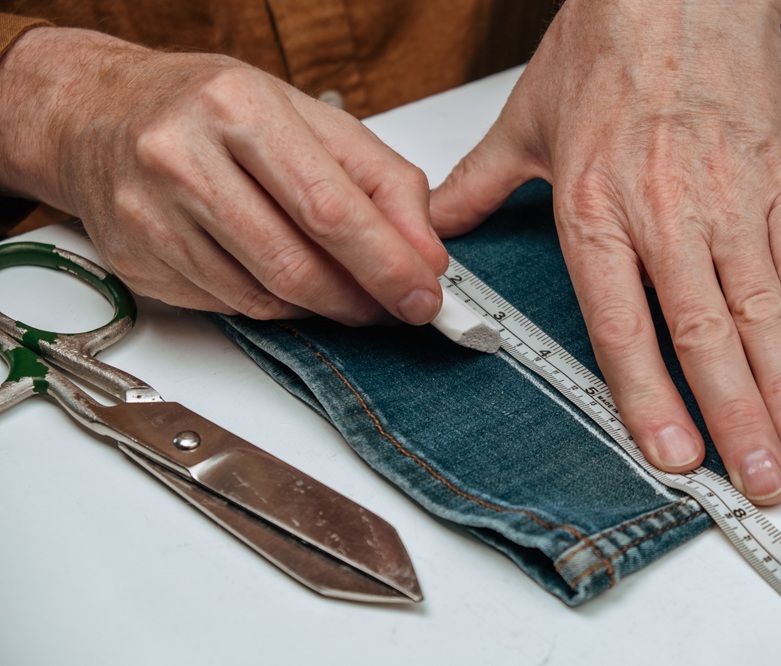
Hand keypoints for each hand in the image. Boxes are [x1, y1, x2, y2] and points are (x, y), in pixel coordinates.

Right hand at [0, 27, 446, 323]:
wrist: (99, 113)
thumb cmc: (212, 110)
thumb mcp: (310, 119)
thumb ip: (380, 181)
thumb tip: (427, 252)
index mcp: (240, 108)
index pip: (330, 208)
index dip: (387, 264)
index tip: (424, 294)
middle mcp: (185, 158)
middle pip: (296, 265)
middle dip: (361, 299)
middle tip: (396, 307)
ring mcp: (152, 215)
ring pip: (264, 299)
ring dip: (322, 308)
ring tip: (347, 292)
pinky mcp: (139, 261)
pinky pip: (230, 307)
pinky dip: (275, 307)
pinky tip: (287, 283)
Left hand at [431, 0, 780, 503]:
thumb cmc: (606, 50)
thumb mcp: (528, 122)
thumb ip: (478, 186)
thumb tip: (435, 224)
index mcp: (596, 209)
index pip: (622, 324)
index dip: (649, 396)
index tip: (672, 454)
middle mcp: (666, 212)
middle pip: (704, 332)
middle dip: (735, 416)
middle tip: (755, 482)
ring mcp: (730, 198)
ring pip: (763, 310)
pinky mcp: (778, 180)